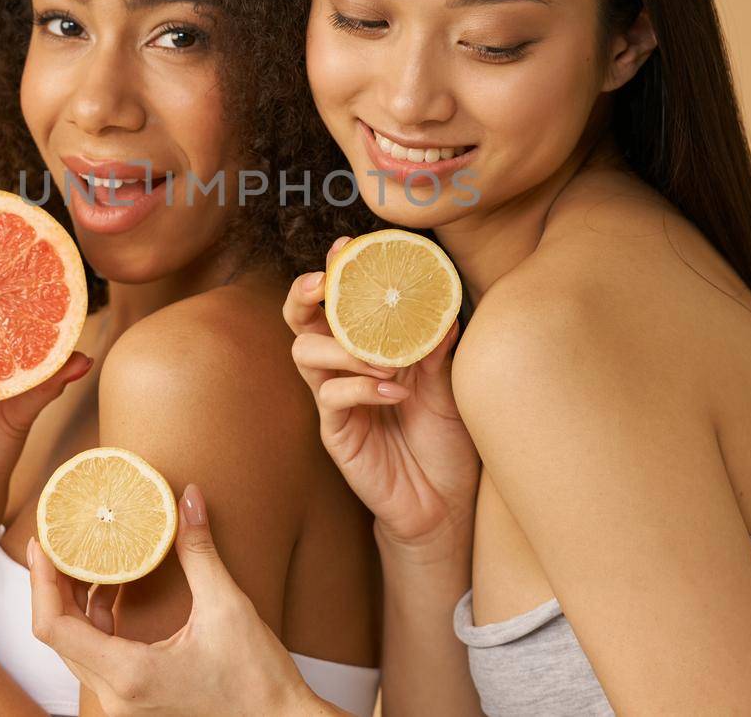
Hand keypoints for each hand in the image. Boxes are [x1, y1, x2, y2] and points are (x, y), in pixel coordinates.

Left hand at [27, 485, 343, 716]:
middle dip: (52, 586)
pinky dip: (96, 624)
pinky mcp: (135, 705)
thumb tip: (187, 498)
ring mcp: (124, 707)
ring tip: (86, 559)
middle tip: (58, 540)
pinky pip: (98, 660)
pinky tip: (112, 592)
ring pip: (76, 650)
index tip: (41, 543)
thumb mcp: (227, 607)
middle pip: (58, 637)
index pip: (53, 627)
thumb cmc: (258, 680)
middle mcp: (116, 698)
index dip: (40, 581)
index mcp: (129, 675)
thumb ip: (199, 551)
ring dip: (74, 604)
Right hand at [284, 237, 480, 553]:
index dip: (336, 271)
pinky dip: (361, 388)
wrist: (444, 505)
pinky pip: (332, 400)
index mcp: (369, 349)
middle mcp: (344, 369)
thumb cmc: (444, 443)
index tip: (347, 245)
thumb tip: (444, 312)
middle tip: (327, 282)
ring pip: (305, 356)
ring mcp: (335, 401)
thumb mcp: (450, 389)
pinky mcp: (336, 435)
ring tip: (383, 360)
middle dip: (305, 295)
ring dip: (342, 347)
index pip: (339, 303)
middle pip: (300, 322)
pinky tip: (393, 394)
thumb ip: (439, 352)